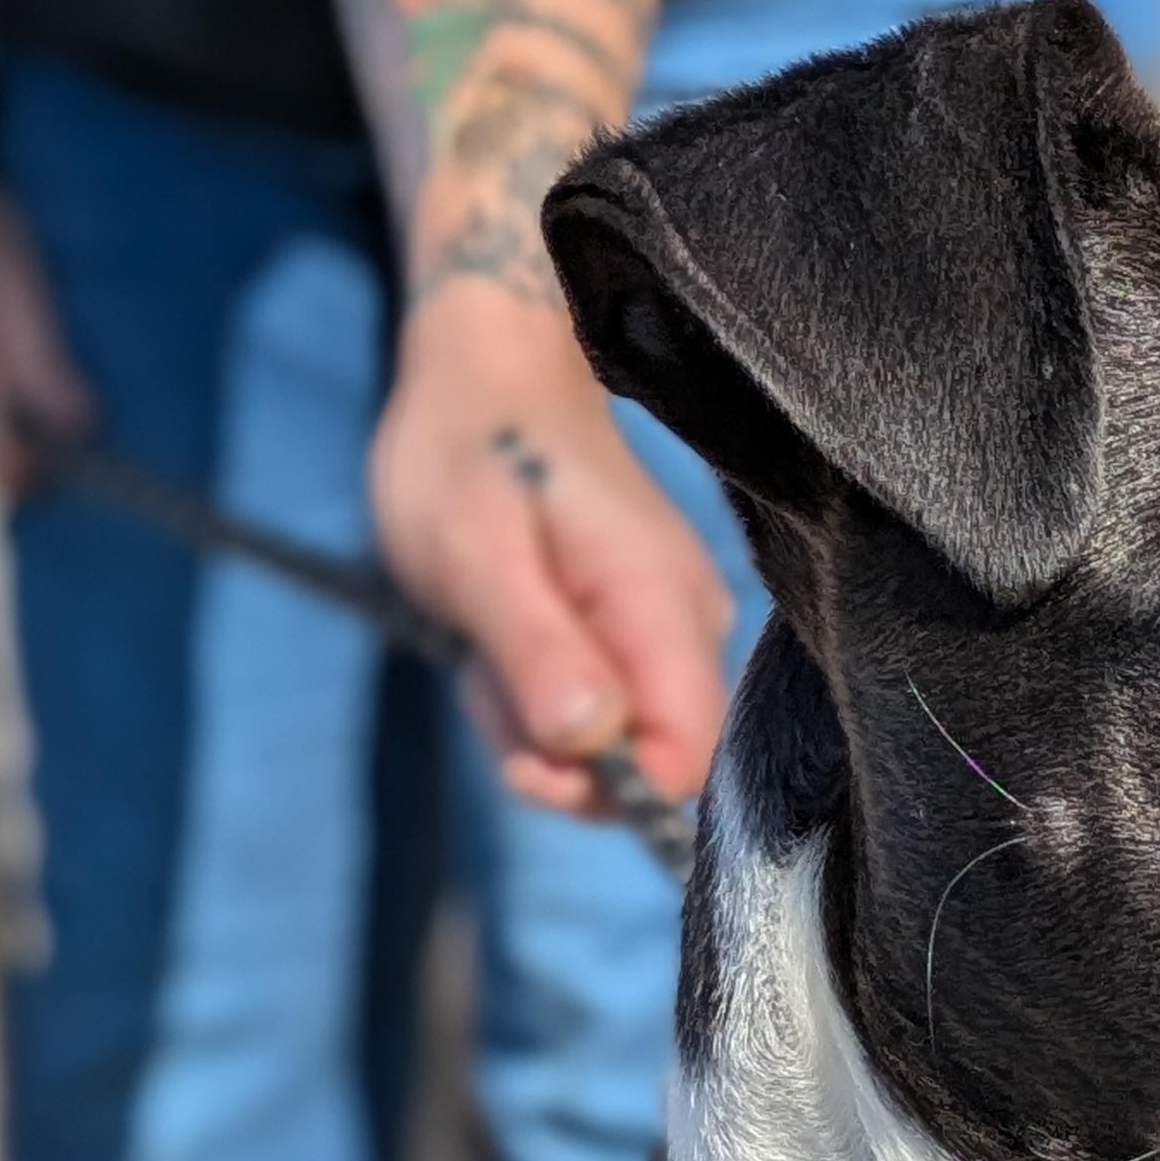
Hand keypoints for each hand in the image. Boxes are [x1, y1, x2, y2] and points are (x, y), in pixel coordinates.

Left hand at [371, 278, 731, 816]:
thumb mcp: (476, 553)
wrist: (487, 373)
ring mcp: (667, 634)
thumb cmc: (472, 451)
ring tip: (489, 638)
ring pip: (611, 747)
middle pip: (651, 766)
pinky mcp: (638, 638)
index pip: (687, 760)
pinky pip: (595, 712)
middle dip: (556, 756)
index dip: (609, 787)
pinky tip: (504, 636)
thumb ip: (537, 649)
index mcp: (659, 607)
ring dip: (531, 724)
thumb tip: (590, 742)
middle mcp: (688, 629)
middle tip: (489, 674)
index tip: (528, 758)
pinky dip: (533, 699)